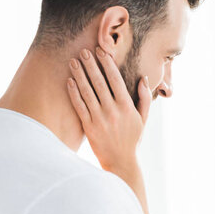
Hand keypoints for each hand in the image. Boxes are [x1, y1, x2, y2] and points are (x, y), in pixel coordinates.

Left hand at [66, 47, 151, 172]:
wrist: (120, 162)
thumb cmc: (132, 139)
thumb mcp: (143, 119)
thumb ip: (144, 99)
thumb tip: (144, 79)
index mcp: (127, 107)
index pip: (116, 80)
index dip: (107, 64)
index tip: (101, 51)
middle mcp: (113, 111)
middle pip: (99, 82)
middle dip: (91, 65)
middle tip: (84, 51)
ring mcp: (99, 119)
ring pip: (87, 92)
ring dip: (79, 75)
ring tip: (73, 61)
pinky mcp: (89, 127)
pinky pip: (79, 106)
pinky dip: (74, 93)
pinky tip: (69, 81)